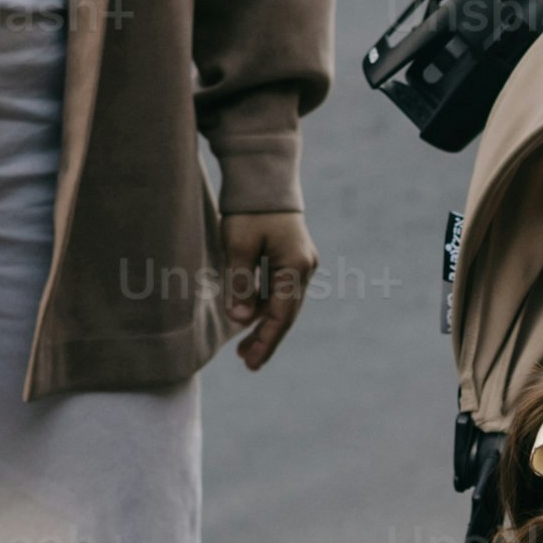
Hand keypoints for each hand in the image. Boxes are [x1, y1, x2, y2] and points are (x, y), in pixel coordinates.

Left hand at [220, 208, 317, 370]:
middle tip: (248, 363)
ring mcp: (302, 262)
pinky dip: (267, 306)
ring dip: (266, 324)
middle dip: (267, 339)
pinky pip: (281, 290)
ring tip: (244, 348)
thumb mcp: (238, 247)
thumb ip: (240, 284)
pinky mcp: (294, 258)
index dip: (265, 341)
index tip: (250, 362)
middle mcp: (305, 267)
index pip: (281, 314)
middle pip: (287, 313)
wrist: (263, 178)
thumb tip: (241, 320)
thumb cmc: (248, 210)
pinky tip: (251, 318)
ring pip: (285, 303)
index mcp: (295, 266)